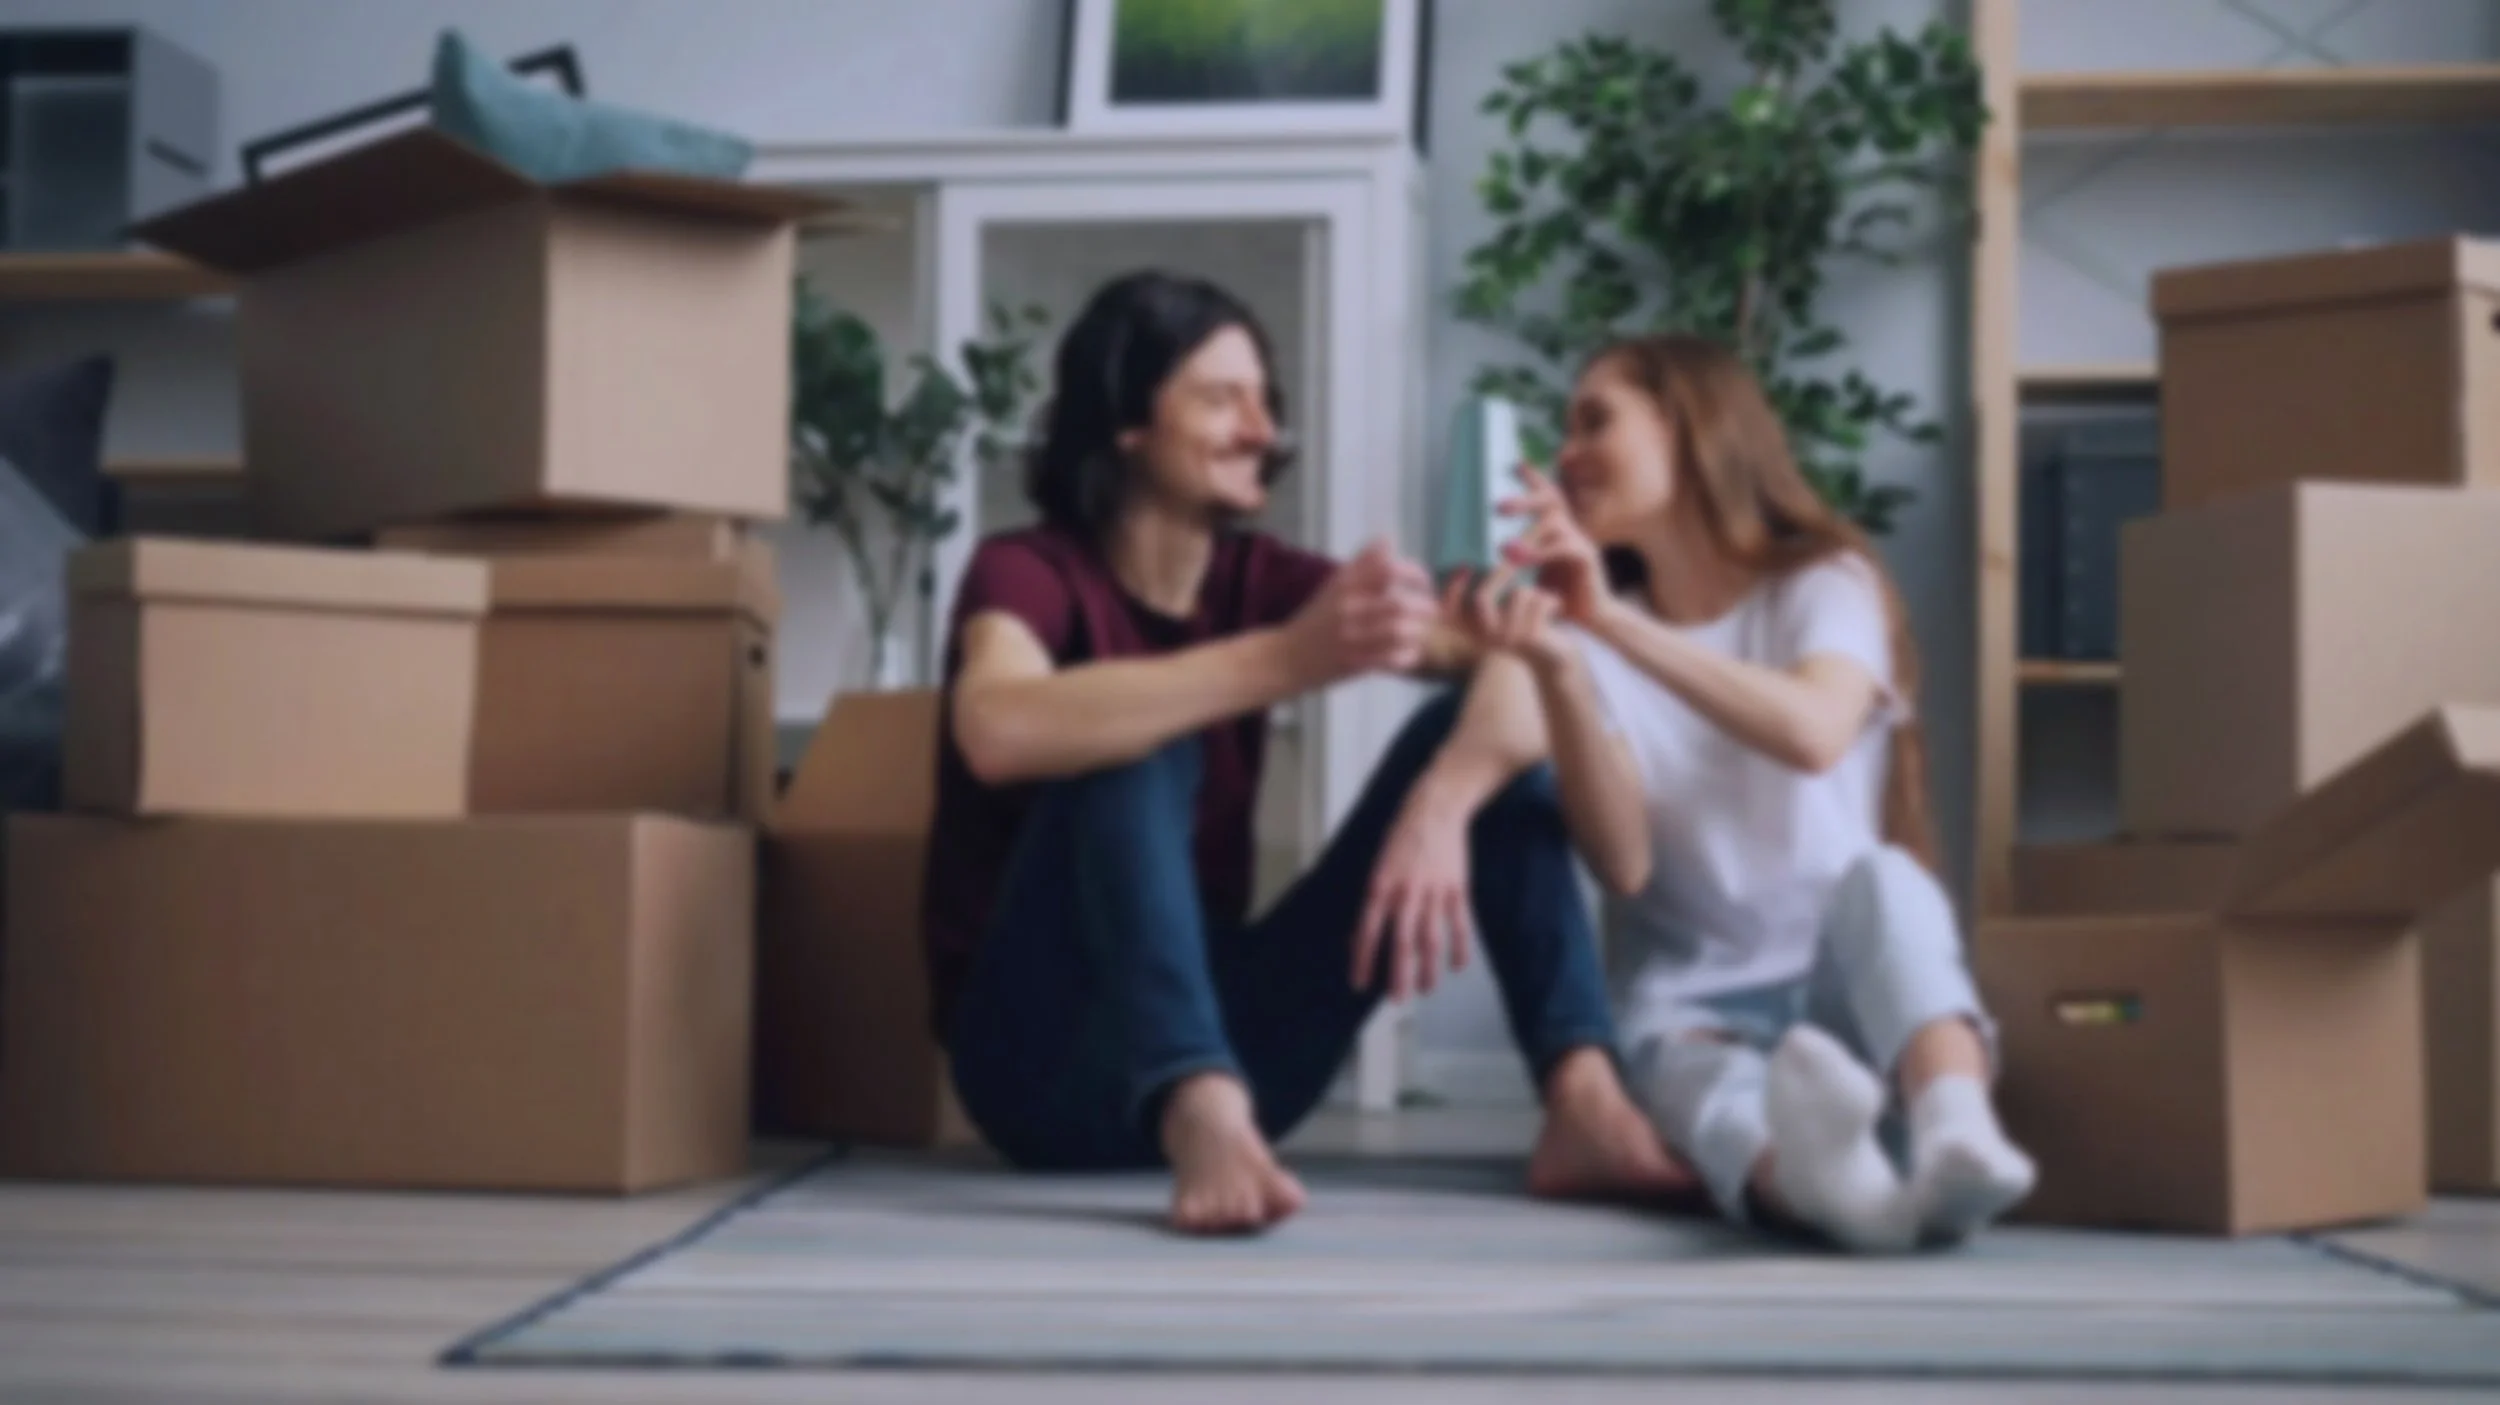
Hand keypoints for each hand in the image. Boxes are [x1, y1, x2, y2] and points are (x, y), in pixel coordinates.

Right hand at [1282, 537, 1437, 686]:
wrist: (1285, 658)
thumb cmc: (1315, 619)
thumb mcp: (1334, 585)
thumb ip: (1362, 563)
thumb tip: (1388, 540)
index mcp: (1345, 584)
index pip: (1388, 568)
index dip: (1415, 573)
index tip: (1424, 583)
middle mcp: (1348, 607)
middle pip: (1400, 604)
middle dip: (1425, 608)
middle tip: (1431, 612)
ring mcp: (1351, 637)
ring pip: (1400, 632)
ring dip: (1419, 632)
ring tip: (1421, 633)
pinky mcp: (1354, 664)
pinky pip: (1394, 659)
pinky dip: (1409, 655)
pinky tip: (1410, 652)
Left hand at [1353, 794, 1473, 1001]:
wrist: (1436, 808)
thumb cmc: (1401, 837)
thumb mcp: (1378, 865)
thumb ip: (1373, 901)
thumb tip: (1359, 937)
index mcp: (1381, 885)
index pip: (1367, 931)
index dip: (1363, 959)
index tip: (1360, 983)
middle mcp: (1407, 891)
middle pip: (1402, 942)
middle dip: (1398, 974)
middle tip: (1397, 999)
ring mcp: (1435, 891)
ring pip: (1431, 938)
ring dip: (1428, 968)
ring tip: (1425, 990)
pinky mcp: (1458, 889)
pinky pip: (1460, 925)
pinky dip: (1459, 949)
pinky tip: (1457, 967)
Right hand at [1438, 567, 1570, 675]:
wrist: (1558, 654)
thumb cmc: (1532, 624)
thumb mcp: (1509, 607)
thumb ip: (1494, 587)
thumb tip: (1483, 557)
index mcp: (1478, 632)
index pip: (1451, 612)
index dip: (1452, 591)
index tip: (1464, 569)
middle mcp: (1488, 638)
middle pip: (1481, 597)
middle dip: (1501, 573)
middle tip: (1516, 561)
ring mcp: (1507, 640)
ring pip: (1519, 593)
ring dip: (1536, 590)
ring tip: (1544, 598)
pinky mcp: (1529, 639)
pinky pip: (1539, 601)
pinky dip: (1551, 598)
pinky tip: (1556, 606)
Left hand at [1497, 465, 1606, 623]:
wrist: (1591, 616)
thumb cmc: (1558, 594)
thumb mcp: (1535, 571)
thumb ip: (1519, 555)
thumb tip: (1489, 545)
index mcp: (1559, 528)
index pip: (1548, 495)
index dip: (1535, 478)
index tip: (1516, 465)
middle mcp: (1571, 529)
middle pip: (1552, 500)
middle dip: (1526, 498)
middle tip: (1498, 506)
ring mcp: (1581, 541)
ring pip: (1555, 523)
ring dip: (1527, 531)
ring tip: (1503, 545)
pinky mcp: (1587, 559)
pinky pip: (1564, 547)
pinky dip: (1541, 552)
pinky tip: (1522, 559)